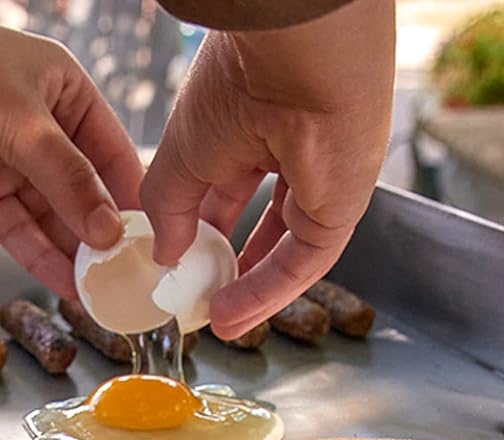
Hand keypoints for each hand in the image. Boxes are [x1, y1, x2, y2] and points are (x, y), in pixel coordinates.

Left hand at [0, 3, 143, 297]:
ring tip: (100, 293)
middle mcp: (42, 127)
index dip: (132, 200)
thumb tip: (107, 231)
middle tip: (128, 279)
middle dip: (103, 237)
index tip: (152, 243)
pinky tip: (64, 283)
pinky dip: (39, 256)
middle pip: (83, 192)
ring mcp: (9, 160)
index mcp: (65, 92)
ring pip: (51, 218)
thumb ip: (67, 181)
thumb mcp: (22, 125)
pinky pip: (18, 230)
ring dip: (72, 256)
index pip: (113, 154)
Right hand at [140, 1, 394, 338]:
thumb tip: (162, 253)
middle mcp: (293, 153)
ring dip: (248, 291)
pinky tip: (230, 314)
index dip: (203, 235)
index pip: (228, 193)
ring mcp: (321, 182)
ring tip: (214, 321)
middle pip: (263, 226)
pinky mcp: (340, 208)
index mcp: (254, 126)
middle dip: (231, 268)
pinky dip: (265, 293)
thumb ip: (168, 208)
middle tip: (200, 301)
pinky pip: (301, 263)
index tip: (179, 268)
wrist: (294, 54)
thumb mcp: (180, 155)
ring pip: (284, 251)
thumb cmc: (239, 78)